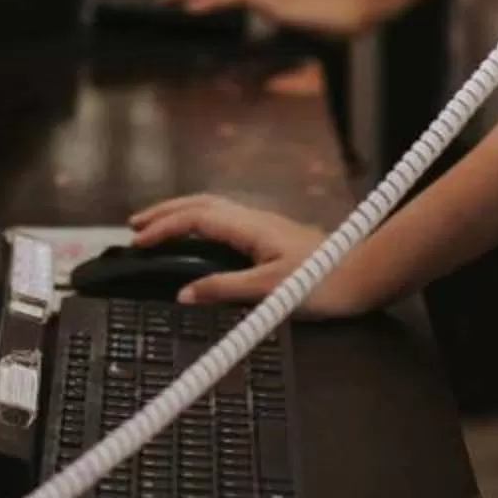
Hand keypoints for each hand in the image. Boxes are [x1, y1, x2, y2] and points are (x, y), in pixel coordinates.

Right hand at [126, 194, 381, 315]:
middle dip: (165, 212)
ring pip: (212, 209)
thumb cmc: (323, 283)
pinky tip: (199, 239)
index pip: (195, 218)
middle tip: (135, 226)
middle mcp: (253, 220)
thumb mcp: (269, 293)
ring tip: (159, 228)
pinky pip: (224, 220)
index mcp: (249, 227)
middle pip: (200, 204)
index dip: (163, 227)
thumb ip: (224, 290)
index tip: (137, 241)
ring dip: (182, 214)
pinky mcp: (271, 237)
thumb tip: (184, 294)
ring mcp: (263, 226)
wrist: (363, 276)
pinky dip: (200, 223)